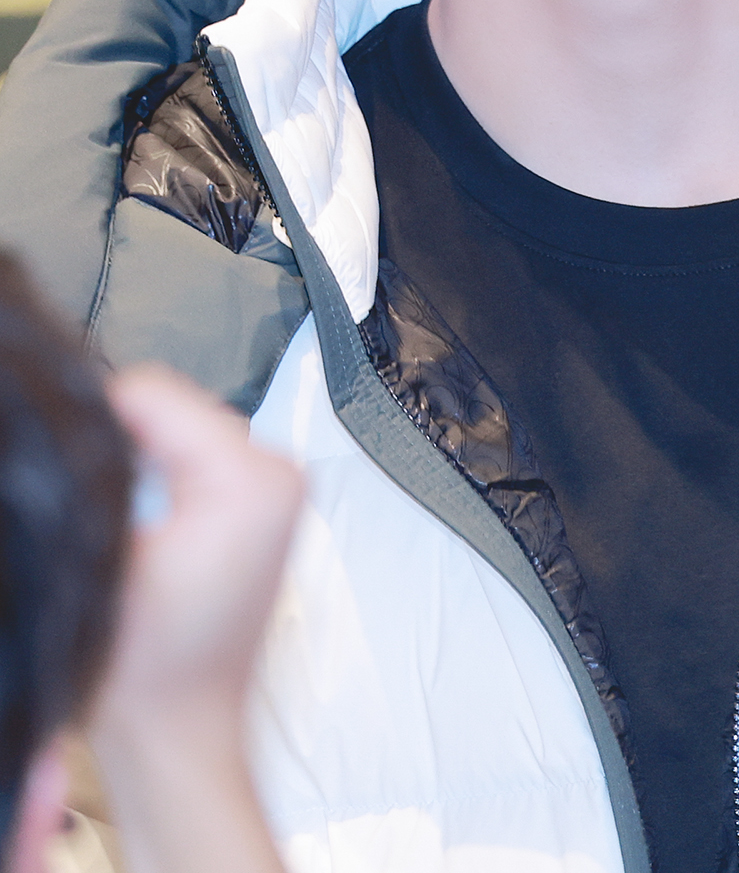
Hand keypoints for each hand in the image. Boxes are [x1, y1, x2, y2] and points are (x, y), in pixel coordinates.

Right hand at [92, 365, 302, 872]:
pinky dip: (168, 475)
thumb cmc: (149, 671)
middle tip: (94, 497)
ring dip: (145, 458)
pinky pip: (202, 456)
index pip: (153, 395)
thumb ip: (96, 472)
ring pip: (185, 429)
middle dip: (124, 441)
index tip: (71, 458)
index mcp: (251, 479)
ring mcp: (280, 487)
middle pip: (174, 409)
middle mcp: (280, 473)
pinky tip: (147, 517)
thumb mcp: (103, 553)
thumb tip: (80, 415)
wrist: (180, 729)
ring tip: (124, 515)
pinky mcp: (268, 503)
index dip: (95, 421)